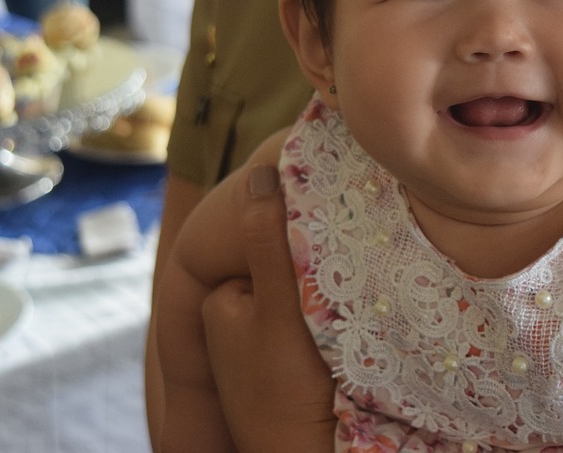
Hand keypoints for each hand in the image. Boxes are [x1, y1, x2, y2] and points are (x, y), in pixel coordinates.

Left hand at [203, 160, 335, 450]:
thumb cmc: (290, 389)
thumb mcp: (279, 309)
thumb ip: (267, 243)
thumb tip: (259, 174)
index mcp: (218, 299)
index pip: (263, 243)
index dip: (297, 238)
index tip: (331, 241)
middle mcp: (230, 322)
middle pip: (278, 271)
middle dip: (306, 271)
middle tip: (342, 285)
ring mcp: (254, 350)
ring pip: (293, 300)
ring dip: (320, 300)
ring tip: (343, 316)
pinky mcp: (278, 371)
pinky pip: (302, 330)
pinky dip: (320, 328)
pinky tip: (341, 339)